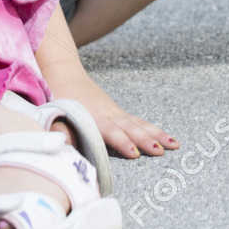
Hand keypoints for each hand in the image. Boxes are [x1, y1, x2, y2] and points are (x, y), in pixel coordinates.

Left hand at [46, 70, 178, 158]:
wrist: (65, 75)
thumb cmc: (59, 99)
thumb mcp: (54, 114)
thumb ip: (60, 132)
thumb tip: (64, 150)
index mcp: (92, 116)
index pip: (109, 131)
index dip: (121, 142)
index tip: (134, 153)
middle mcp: (108, 114)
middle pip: (130, 128)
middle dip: (146, 140)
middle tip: (161, 151)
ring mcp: (116, 113)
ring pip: (140, 125)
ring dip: (157, 135)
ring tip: (175, 145)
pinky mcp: (120, 114)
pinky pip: (140, 123)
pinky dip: (155, 130)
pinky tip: (168, 139)